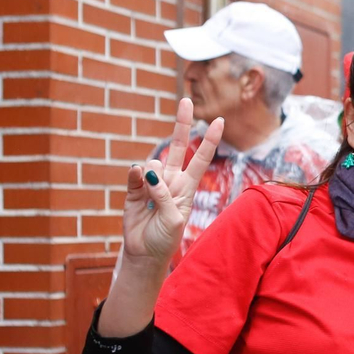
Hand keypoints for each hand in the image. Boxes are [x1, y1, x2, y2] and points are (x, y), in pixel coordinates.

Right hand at [121, 98, 224, 265]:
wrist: (144, 253)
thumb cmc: (165, 239)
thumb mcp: (174, 219)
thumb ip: (165, 195)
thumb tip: (148, 171)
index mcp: (187, 187)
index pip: (201, 159)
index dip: (209, 140)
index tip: (220, 120)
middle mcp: (170, 180)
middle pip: (177, 146)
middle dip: (182, 124)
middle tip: (185, 100)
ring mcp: (151, 182)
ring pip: (153, 164)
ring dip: (153, 178)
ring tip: (152, 201)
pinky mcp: (133, 188)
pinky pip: (134, 174)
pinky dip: (136, 176)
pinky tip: (137, 180)